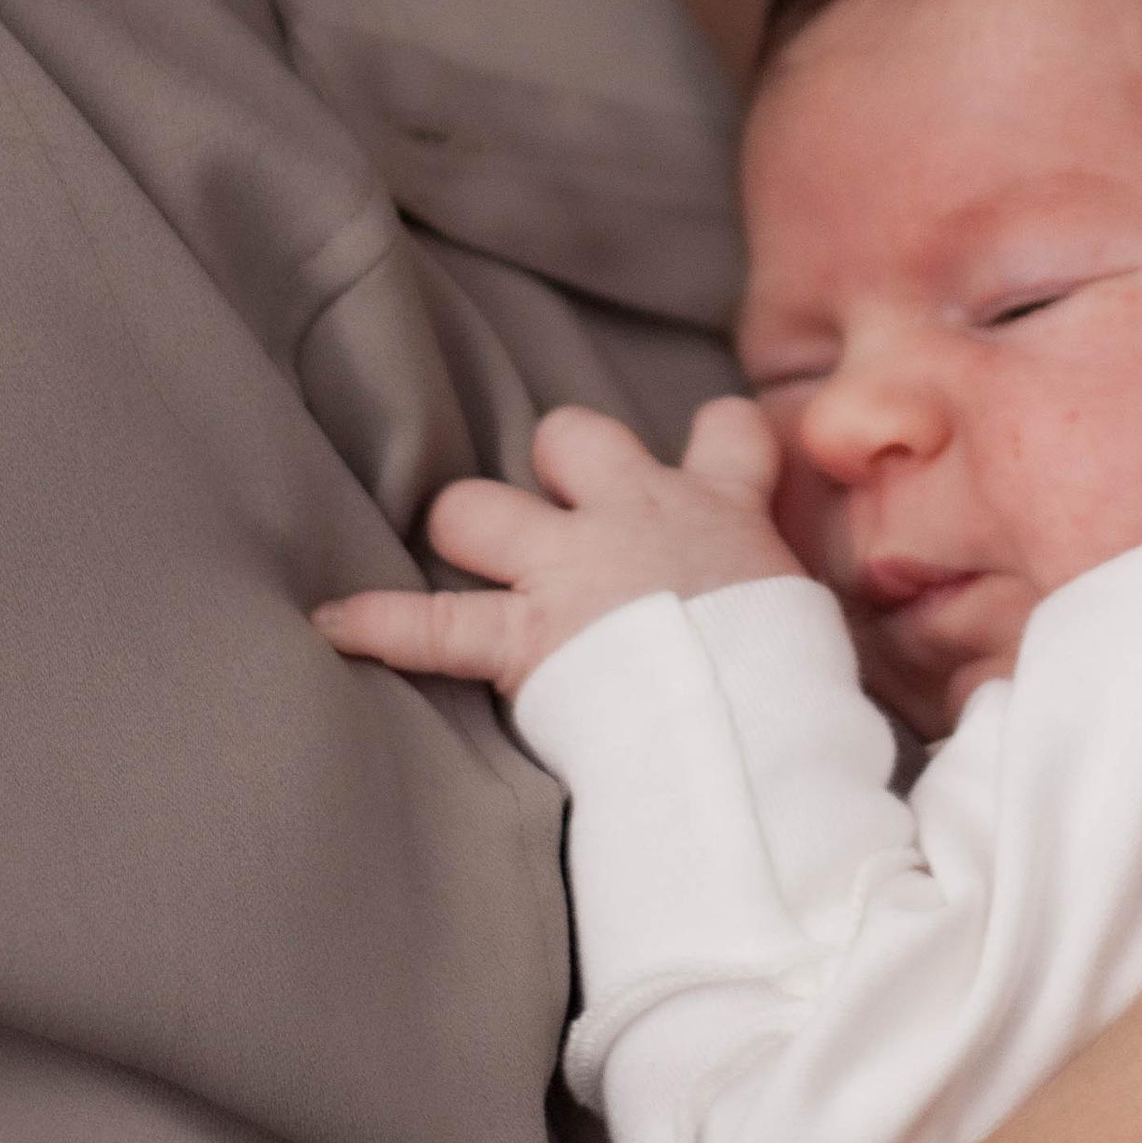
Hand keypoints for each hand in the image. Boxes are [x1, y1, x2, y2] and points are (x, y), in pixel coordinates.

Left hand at [314, 397, 800, 699]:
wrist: (752, 712)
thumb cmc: (795, 677)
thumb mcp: (811, 619)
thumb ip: (783, 601)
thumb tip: (805, 646)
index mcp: (721, 509)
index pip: (725, 430)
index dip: (710, 442)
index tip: (707, 460)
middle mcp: (635, 516)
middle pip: (571, 436)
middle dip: (557, 464)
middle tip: (567, 513)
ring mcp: (569, 571)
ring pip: (477, 508)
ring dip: (467, 528)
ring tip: (463, 551)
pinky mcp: (524, 637)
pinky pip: (432, 624)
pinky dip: (377, 623)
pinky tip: (330, 620)